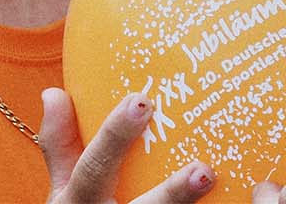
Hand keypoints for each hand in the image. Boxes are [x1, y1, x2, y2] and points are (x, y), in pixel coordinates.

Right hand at [40, 88, 214, 203]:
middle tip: (201, 170)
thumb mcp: (63, 186)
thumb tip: (53, 93)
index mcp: (79, 201)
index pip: (93, 168)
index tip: (141, 102)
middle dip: (172, 194)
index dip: (115, 137)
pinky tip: (232, 202)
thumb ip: (61, 145)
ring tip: (211, 182)